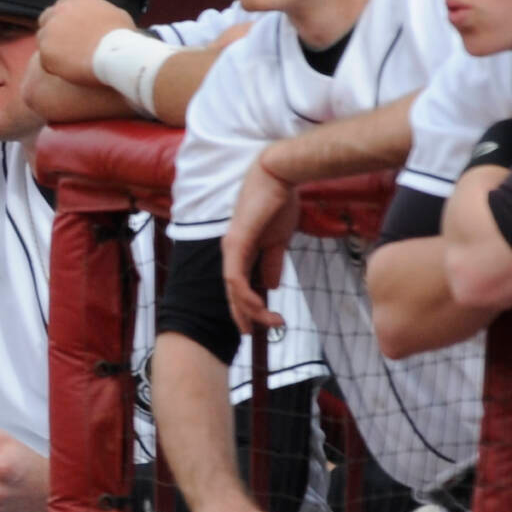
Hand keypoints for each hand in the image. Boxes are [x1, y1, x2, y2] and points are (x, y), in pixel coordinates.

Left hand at [34, 0, 135, 86]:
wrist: (116, 53)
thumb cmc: (121, 35)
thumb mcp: (114, 14)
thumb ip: (97, 13)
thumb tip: (99, 20)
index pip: (61, 7)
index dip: (66, 21)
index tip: (73, 32)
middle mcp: (57, 10)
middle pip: (47, 20)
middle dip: (54, 32)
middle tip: (67, 47)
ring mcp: (49, 30)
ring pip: (44, 40)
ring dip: (54, 50)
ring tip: (73, 61)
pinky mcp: (44, 50)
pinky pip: (45, 60)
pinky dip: (54, 66)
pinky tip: (70, 69)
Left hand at [221, 157, 297, 334]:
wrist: (280, 178)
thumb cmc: (278, 204)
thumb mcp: (278, 241)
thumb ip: (272, 262)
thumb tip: (272, 285)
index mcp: (240, 252)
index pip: (238, 287)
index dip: (244, 308)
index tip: (258, 324)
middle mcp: (230, 252)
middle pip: (232, 292)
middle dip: (244, 315)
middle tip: (258, 333)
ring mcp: (231, 248)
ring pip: (233, 289)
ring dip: (251, 309)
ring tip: (270, 321)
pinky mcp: (236, 242)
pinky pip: (235, 275)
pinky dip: (244, 294)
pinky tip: (257, 306)